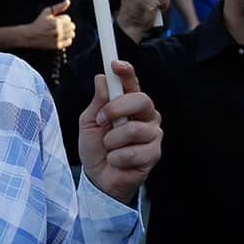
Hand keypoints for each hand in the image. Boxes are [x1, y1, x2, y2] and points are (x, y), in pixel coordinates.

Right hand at [27, 0, 74, 49]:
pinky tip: (61, 37)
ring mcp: (58, 39)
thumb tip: (67, 1)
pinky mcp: (57, 46)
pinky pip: (69, 42)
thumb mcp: (47, 12)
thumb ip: (58, 7)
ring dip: (68, 32)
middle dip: (67, 25)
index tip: (59, 20)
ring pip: (72, 34)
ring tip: (62, 31)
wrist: (31, 35)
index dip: (64, 19)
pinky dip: (67, 39)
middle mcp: (58, 31)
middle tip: (61, 26)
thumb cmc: (38, 23)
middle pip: (72, 27)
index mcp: (56, 22)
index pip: (68, 19)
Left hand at [77, 60, 162, 203]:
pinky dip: (117, 158)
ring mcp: (152, 134)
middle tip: (101, 119)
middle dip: (117, 109)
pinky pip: (134, 152)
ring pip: (134, 129)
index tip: (115, 64)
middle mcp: (145, 115)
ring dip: (112, 141)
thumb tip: (101, 79)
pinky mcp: (154, 154)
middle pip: (141, 100)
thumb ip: (97, 102)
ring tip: (108, 148)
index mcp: (129, 103)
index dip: (126, 72)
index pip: (132, 83)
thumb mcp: (89, 122)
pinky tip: (116, 161)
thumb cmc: (95, 147)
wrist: (98, 178)